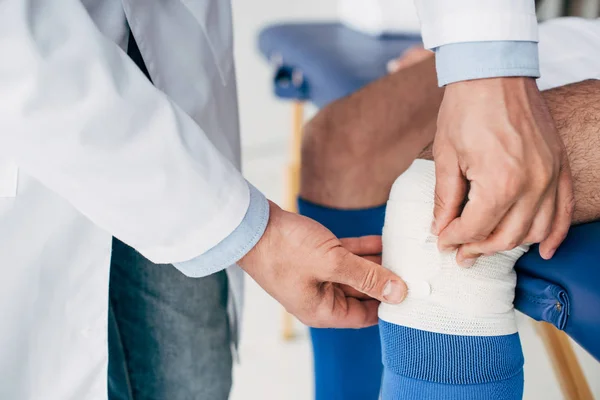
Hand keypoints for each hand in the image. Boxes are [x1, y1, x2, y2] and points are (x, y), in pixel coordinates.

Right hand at [238, 201, 406, 327]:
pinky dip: (362, 249)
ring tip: (401, 252)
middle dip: (385, 281)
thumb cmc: (285, 250)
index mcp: (323, 311)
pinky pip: (345, 257)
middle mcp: (321, 297)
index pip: (366, 316)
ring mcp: (317, 276)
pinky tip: (382, 239)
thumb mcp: (333, 264)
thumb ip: (367, 277)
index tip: (412, 291)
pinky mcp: (314, 256)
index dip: (389, 305)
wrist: (251, 226)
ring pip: (355, 273)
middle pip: (362, 293)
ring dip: (375, 262)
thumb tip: (399, 293)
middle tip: (412, 268)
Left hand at [433, 77, 573, 265]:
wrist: (493, 73)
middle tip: (459, 254)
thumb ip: (445, 199)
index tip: (441, 241)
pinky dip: (554, 234)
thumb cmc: (465, 110)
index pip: (474, 228)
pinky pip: (563, 210)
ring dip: (509, 245)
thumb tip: (440, 228)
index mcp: (498, 183)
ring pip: (534, 230)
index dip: (453, 239)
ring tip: (487, 248)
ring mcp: (550, 175)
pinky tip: (541, 250)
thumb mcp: (445, 157)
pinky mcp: (559, 166)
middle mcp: (531, 185)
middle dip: (477, 249)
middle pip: (505, 237)